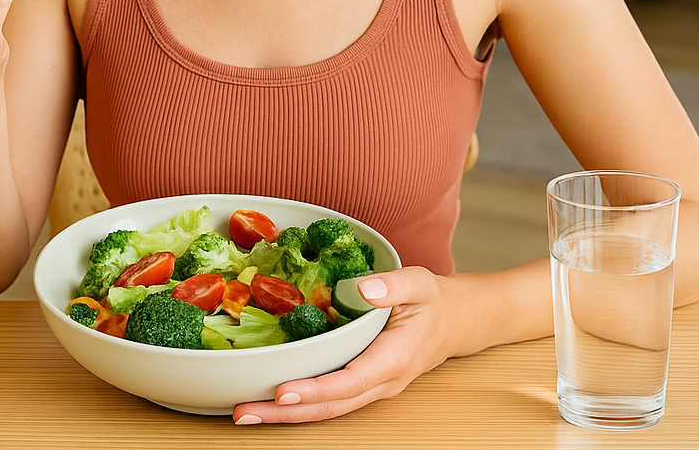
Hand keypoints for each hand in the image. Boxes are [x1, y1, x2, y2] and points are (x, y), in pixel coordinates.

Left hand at [233, 267, 455, 424]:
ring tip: (246, 413)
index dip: (316, 390)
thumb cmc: (434, 302)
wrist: (453, 323)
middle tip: (244, 412)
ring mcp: (371, 389)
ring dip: (286, 415)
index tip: (283, 392)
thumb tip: (363, 288)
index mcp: (393, 359)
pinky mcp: (361, 385)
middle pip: (331, 407)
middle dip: (287, 413)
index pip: (350, 382)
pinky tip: (269, 401)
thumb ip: (393, 285)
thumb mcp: (420, 284)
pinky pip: (329, 401)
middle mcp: (380, 383)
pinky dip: (299, 406)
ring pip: (327, 410)